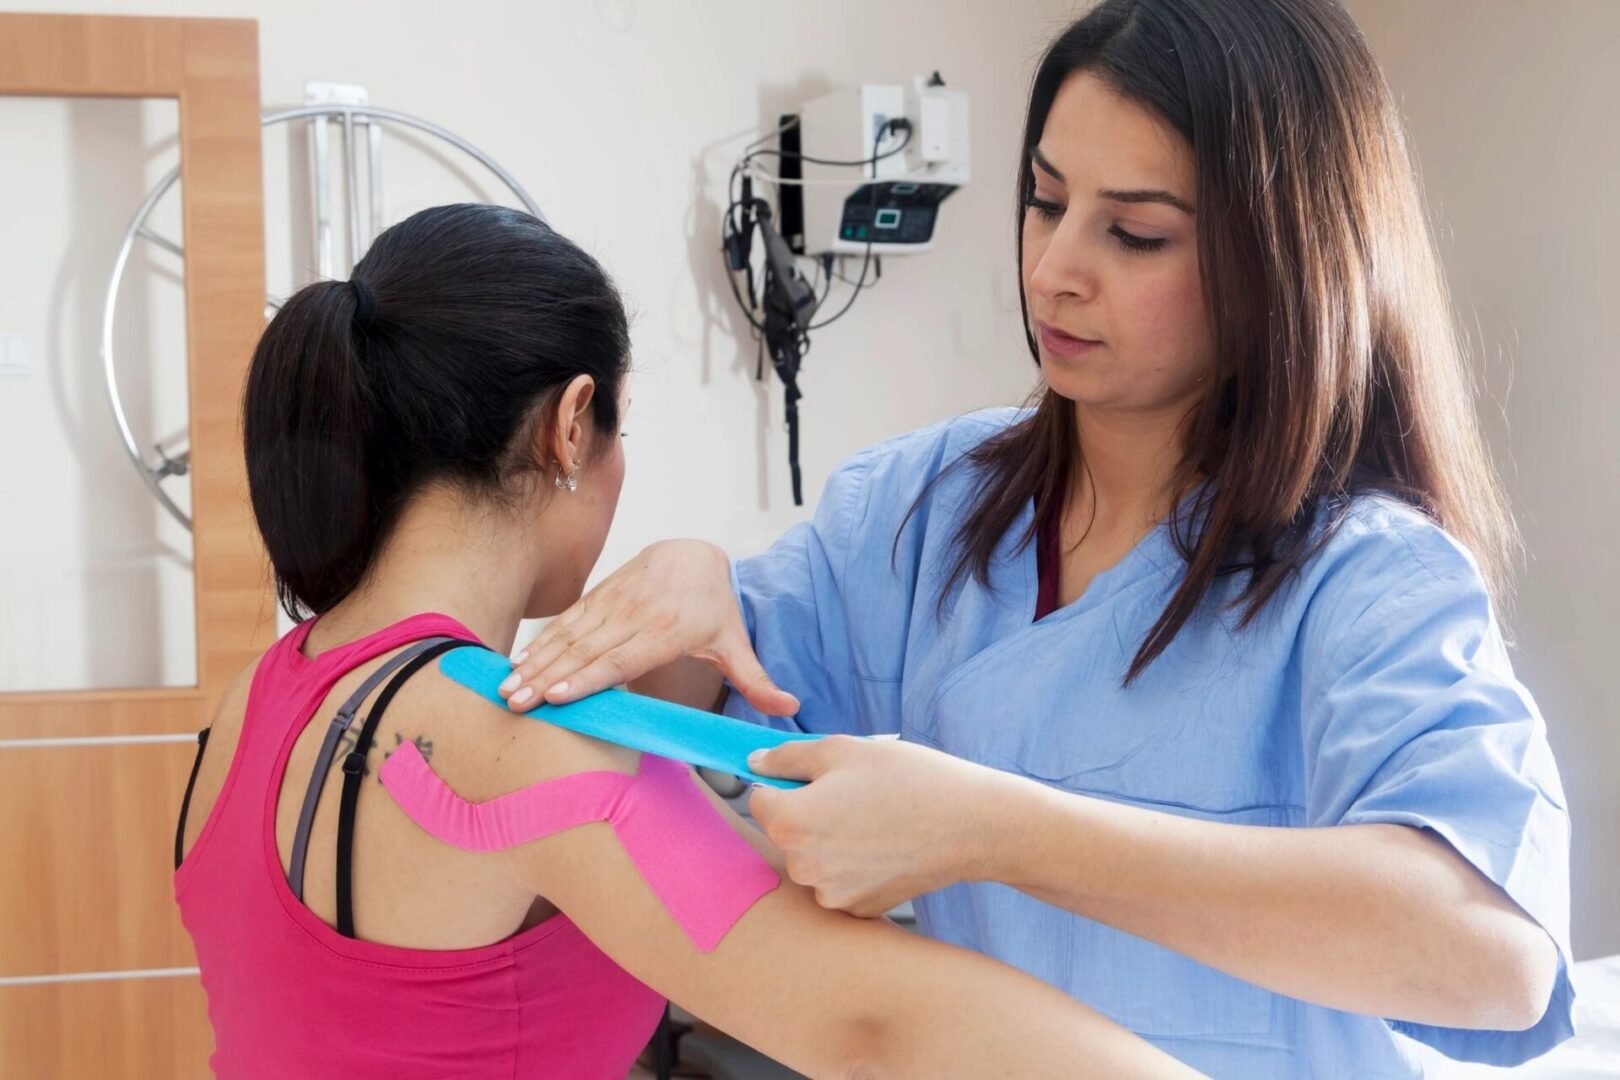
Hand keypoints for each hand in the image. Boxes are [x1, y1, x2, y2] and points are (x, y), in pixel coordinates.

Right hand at [500, 539, 799, 715]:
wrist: (695, 552)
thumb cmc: (714, 605)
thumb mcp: (736, 640)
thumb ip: (757, 678)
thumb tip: (792, 706)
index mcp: (666, 628)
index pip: (621, 657)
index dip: (587, 677)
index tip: (556, 694)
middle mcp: (635, 613)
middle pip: (586, 649)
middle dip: (547, 676)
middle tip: (516, 702)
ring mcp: (613, 601)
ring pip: (570, 634)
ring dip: (536, 661)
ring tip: (507, 688)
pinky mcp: (599, 595)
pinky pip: (567, 620)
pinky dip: (541, 642)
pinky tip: (518, 662)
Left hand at [746, 735, 1005, 917]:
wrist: (970, 825)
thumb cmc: (907, 779)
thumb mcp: (842, 750)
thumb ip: (787, 757)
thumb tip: (753, 762)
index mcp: (791, 823)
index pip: (758, 798)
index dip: (783, 782)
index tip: (816, 777)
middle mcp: (802, 867)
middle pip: (785, 833)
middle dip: (806, 813)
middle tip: (854, 795)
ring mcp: (831, 895)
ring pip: (812, 858)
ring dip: (830, 840)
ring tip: (874, 819)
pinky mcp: (858, 910)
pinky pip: (839, 881)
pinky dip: (853, 865)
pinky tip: (885, 845)